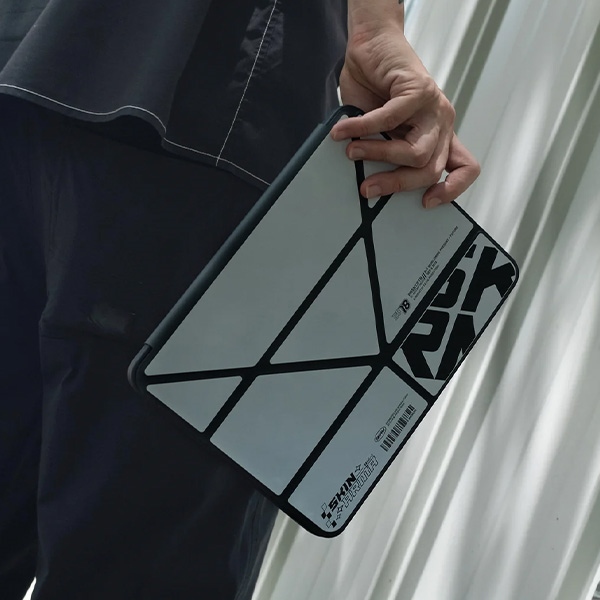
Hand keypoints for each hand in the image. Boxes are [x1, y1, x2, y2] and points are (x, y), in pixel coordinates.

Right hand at [330, 12, 479, 207]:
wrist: (371, 47)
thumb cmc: (374, 90)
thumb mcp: (380, 134)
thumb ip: (381, 155)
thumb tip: (366, 183)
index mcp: (438, 137)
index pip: (464, 168)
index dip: (451, 190)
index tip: (426, 203)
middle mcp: (441, 124)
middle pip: (430, 170)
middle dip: (395, 184)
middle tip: (368, 188)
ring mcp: (435, 107)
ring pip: (416, 152)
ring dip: (378, 156)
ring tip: (353, 152)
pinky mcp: (420, 89)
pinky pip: (390, 120)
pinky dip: (363, 128)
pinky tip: (345, 130)